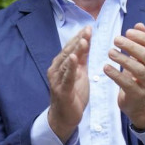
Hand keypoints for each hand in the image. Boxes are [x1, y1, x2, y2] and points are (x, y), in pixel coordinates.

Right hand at [47, 26, 90, 142]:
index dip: (79, 37)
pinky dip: (70, 67)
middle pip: (68, 52)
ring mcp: (57, 80)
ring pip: (67, 62)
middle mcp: (56, 70)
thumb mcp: (80, 73)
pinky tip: (74, 58)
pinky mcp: (62, 90)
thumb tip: (87, 41)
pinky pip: (66, 77)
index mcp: (61, 65)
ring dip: (75, 51)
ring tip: (83, 40)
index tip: (89, 27)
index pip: (71, 48)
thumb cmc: (73, 94)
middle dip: (78, 40)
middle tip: (87, 30)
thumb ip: (82, 59)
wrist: (65, 117)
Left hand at [105, 23, 144, 128]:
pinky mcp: (137, 94)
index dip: (142, 37)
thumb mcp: (142, 59)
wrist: (142, 104)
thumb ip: (142, 42)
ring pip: (138, 70)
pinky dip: (116, 75)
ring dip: (123, 59)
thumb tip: (139, 24)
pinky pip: (127, 84)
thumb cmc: (140, 77)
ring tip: (110, 52)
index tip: (128, 31)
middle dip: (131, 46)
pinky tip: (105, 67)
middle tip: (116, 39)